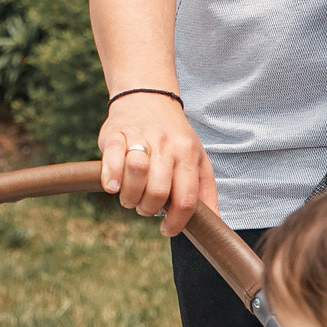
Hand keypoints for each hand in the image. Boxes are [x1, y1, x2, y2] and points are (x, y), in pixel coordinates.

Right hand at [97, 91, 215, 235]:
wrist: (147, 97)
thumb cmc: (174, 136)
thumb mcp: (198, 158)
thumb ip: (206, 190)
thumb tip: (214, 222)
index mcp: (188, 153)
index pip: (185, 198)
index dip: (177, 222)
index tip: (167, 229)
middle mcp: (166, 144)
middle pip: (158, 192)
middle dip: (148, 210)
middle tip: (145, 208)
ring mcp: (141, 137)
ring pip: (137, 174)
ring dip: (130, 198)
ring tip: (129, 198)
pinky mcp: (116, 134)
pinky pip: (112, 159)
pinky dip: (111, 178)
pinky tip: (112, 187)